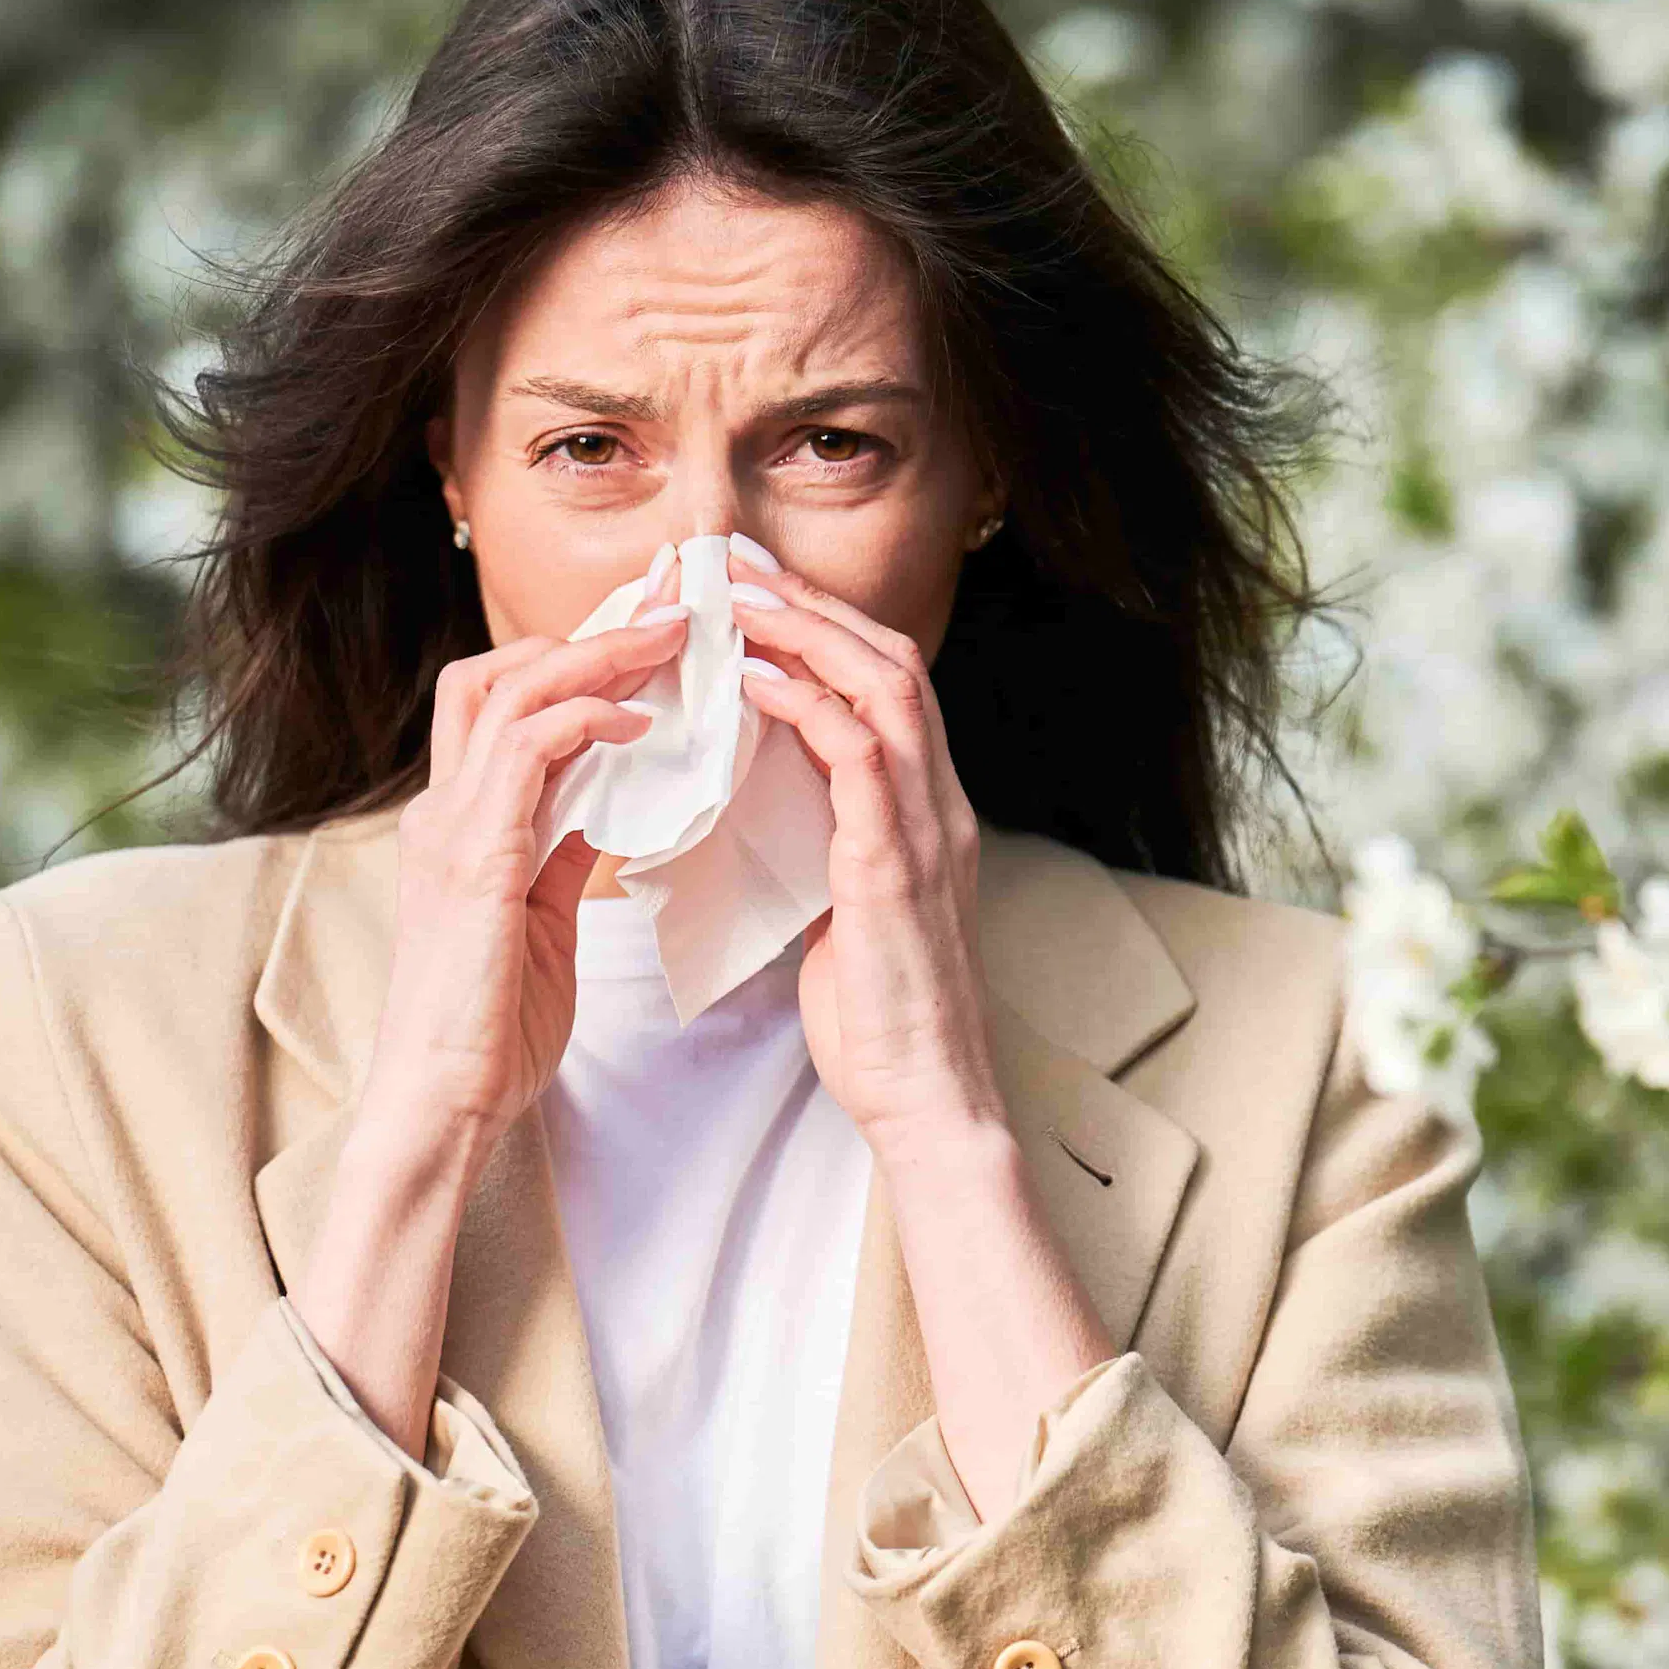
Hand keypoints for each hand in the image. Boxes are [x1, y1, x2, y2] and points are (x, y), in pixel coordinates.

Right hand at [292, 592, 687, 1449]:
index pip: (504, 701)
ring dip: (597, 655)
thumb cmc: (492, 1026)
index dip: (575, 658)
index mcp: (460, 821)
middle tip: (675, 611)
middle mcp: (444, 810)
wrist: (447, 1101)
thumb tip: (605, 809)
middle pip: (496, 672)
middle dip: (588, 632)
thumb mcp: (540, 918)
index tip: (658, 637)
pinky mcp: (472, 860)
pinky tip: (640, 720)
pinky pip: (524, 755)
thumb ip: (559, 854)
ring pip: (509, 691)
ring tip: (672, 639)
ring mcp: (450, 829)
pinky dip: (584, 720)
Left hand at [738, 556, 1115, 1519]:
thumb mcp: (842, 910)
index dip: (821, 630)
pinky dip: (804, 704)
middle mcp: (938, 804)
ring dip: (806, 632)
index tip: (747, 596)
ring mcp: (926, 829)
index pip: (884, 686)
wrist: (923, 1099)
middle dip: (811, 604)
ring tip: (732, 600)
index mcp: (924, 812)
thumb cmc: (877, 1019)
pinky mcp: (896, 866)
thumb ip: (821, 848)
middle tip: (730, 569)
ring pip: (883, 687)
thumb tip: (760, 807)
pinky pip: (858, 756)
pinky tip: (749, 681)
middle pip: (890, 659)